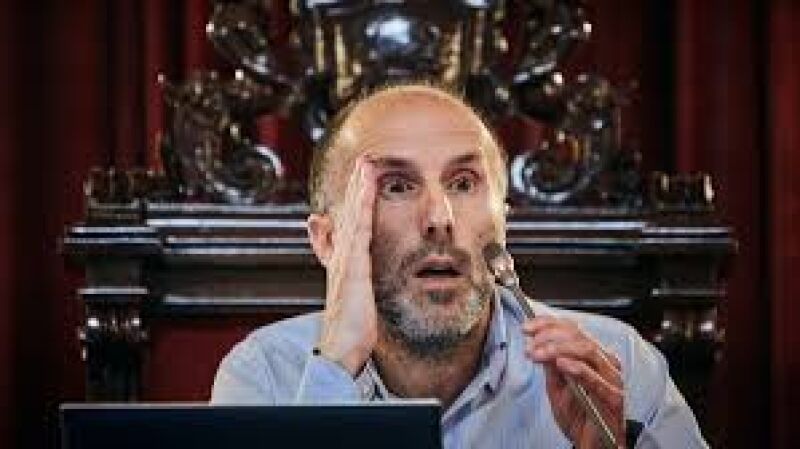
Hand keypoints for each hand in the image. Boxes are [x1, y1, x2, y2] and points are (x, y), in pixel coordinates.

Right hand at [317, 155, 378, 375]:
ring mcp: (345, 261)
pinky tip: (367, 192)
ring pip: (352, 217)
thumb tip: (357, 277)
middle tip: (364, 161)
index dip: (353, 201)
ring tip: (366, 165)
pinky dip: (362, 208)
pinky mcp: (353, 268)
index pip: (348, 225)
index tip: (361, 179)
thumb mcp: (353, 300)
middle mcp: (340, 258)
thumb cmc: (350, 331)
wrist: (341, 350)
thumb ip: (356, 281)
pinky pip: (359, 231)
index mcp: (343, 264)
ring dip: (358, 189)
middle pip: (347, 214)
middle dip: (355, 187)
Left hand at [523, 316, 625, 448]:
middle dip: (549, 335)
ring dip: (557, 348)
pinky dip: (577, 368)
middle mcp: (606, 362)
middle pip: (579, 336)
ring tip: (537, 353)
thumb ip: (550, 365)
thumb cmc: (579, 416)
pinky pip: (596, 378)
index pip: (573, 329)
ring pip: (587, 350)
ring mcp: (612, 378)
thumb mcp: (556, 386)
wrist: (593, 446)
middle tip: (530, 343)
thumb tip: (537, 343)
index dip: (548, 324)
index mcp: (594, 356)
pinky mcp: (614, 397)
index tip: (526, 328)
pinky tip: (560, 363)